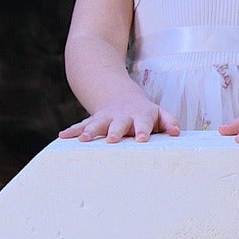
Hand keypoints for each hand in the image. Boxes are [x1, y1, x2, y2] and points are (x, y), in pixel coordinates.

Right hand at [60, 101, 181, 142]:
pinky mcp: (93, 121)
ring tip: (82, 140)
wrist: (121, 98)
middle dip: (115, 132)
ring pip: (96, 125)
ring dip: (90, 132)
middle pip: (118, 124)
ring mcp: (105, 118)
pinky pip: (81, 126)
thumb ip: (169, 122)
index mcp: (140, 116)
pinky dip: (72, 131)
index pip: (144, 123)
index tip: (142, 139)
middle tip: (112, 140)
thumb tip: (176, 133)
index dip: (143, 131)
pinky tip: (62, 137)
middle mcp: (121, 117)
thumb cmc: (145, 113)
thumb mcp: (159, 114)